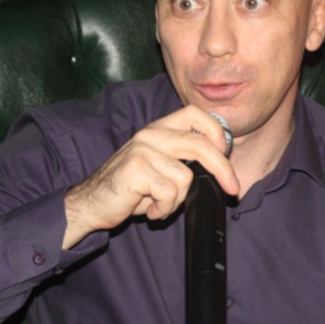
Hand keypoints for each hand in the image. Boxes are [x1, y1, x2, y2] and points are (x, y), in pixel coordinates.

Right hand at [62, 105, 238, 248]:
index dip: (216, 130)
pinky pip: (169, 193)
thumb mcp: (158, 167)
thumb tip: (220, 169)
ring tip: (159, 204)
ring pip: (185, 177)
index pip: (194, 113)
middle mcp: (151, 134)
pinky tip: (149, 209)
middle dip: (223, 169)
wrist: (91, 203)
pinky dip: (164, 209)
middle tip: (233, 188)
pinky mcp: (136, 169)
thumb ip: (183, 160)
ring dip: (177, 200)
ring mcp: (143, 150)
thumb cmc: (128, 188)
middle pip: (200, 144)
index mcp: (158, 129)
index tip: (225, 151)